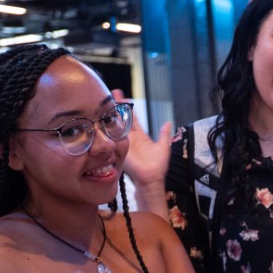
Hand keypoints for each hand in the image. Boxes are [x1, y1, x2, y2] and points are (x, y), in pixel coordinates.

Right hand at [115, 90, 172, 210]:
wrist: (151, 179)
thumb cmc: (158, 166)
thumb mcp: (163, 147)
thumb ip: (163, 134)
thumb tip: (168, 122)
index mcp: (141, 136)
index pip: (134, 119)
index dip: (129, 108)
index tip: (124, 96)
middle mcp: (131, 138)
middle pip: (123, 119)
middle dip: (117, 106)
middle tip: (111, 93)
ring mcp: (124, 142)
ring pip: (117, 125)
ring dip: (112, 114)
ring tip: (106, 101)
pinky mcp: (120, 148)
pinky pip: (115, 136)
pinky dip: (110, 127)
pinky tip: (105, 116)